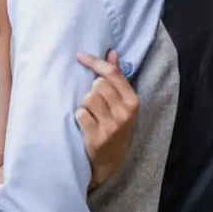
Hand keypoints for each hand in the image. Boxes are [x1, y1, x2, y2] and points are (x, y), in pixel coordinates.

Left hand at [76, 50, 138, 189]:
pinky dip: (80, 117)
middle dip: (92, 90)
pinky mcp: (98, 137)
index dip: (95, 62)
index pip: (113, 73)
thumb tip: (112, 52)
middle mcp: (125, 113)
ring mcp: (112, 126)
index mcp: (132, 101)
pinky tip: (87, 124)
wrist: (111, 159)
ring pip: (88, 98)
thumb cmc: (115, 124)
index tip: (80, 56)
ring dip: (86, 104)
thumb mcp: (121, 102)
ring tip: (92, 114)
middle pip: (98, 84)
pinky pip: (81, 114)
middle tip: (96, 103)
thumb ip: (116, 77)